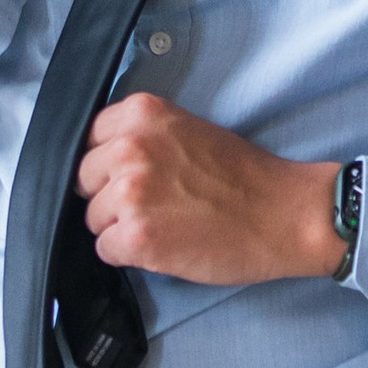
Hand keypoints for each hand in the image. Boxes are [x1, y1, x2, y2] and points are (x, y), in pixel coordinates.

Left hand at [76, 95, 340, 286]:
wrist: (284, 215)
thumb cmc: (242, 177)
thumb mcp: (186, 129)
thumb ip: (141, 135)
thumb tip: (100, 158)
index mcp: (142, 113)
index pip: (86, 139)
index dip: (105, 163)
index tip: (125, 175)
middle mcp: (130, 148)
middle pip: (83, 179)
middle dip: (108, 195)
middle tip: (153, 204)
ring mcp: (130, 193)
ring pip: (92, 218)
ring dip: (119, 227)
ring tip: (164, 224)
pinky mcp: (136, 236)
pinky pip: (105, 249)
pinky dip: (130, 254)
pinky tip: (165, 244)